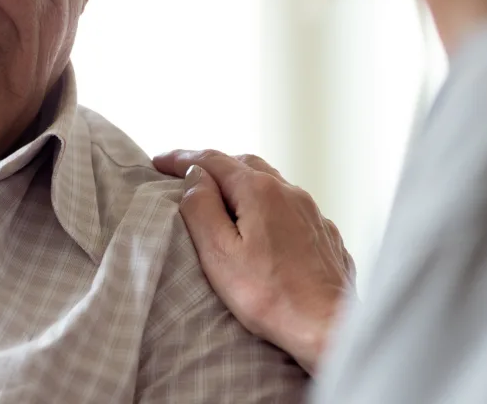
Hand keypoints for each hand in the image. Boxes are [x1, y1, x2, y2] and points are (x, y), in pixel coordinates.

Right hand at [153, 149, 353, 373]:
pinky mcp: (325, 234)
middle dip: (214, 165)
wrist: (327, 327)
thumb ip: (201, 208)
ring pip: (272, 183)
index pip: (213, 161)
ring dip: (243, 183)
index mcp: (260, 191)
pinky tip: (264, 223)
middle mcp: (290, 192)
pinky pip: (291, 207)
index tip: (158, 162)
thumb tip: (194, 177)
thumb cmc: (270, 296)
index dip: (182, 159)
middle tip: (188, 176)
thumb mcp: (219, 253)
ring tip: (223, 197)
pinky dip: (269, 205)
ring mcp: (312, 212)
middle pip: (245, 165)